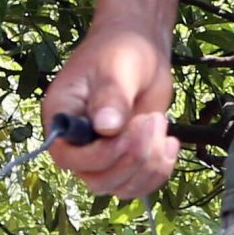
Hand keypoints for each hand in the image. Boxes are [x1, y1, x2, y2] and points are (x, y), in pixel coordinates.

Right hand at [42, 24, 180, 197]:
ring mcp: (102, 154)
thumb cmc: (121, 49)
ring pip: (119, 187)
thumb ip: (111, 96)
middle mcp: (77, 143)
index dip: (100, 155)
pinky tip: (170, 142)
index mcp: (62, 118)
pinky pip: (139, 184)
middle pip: (96, 180)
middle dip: (132, 159)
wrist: (140, 47)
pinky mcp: (126, 157)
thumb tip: (106, 127)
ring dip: (148, 165)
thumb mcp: (116, 66)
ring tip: (160, 122)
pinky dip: (159, 171)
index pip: (67, 156)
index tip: (128, 130)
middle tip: (152, 120)